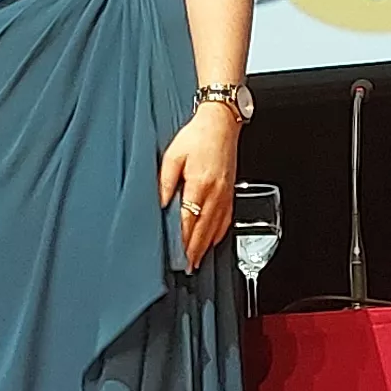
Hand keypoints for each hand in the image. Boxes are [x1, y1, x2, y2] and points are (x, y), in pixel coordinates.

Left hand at [161, 98, 241, 269]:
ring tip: (197, 260)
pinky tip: (211, 241)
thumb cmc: (197, 136)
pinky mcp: (231, 193)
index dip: (184, 241)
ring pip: (216, 228)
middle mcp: (215, 193)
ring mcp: (225, 194)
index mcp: (199, 184)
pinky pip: (226, 220)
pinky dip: (218, 234)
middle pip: (204, 230)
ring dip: (206, 246)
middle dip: (195, 251)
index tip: (178, 255)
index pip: (189, 221)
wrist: (221, 124)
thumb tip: (160, 203)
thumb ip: (165, 182)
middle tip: (187, 267)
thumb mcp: (173, 156)